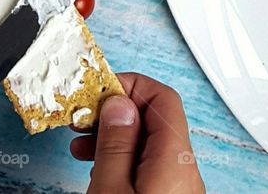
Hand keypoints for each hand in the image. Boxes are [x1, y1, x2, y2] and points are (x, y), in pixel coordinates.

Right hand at [71, 73, 204, 193]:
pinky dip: (123, 158)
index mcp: (174, 160)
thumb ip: (115, 144)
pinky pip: (149, 166)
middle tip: (84, 118)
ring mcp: (179, 187)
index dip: (129, 85)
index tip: (98, 92)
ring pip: (149, 144)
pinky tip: (100, 167)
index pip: (163, 97)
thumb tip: (119, 104)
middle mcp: (184, 171)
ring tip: (83, 146)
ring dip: (114, 136)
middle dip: (115, 112)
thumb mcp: (111, 187)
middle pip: (154, 119)